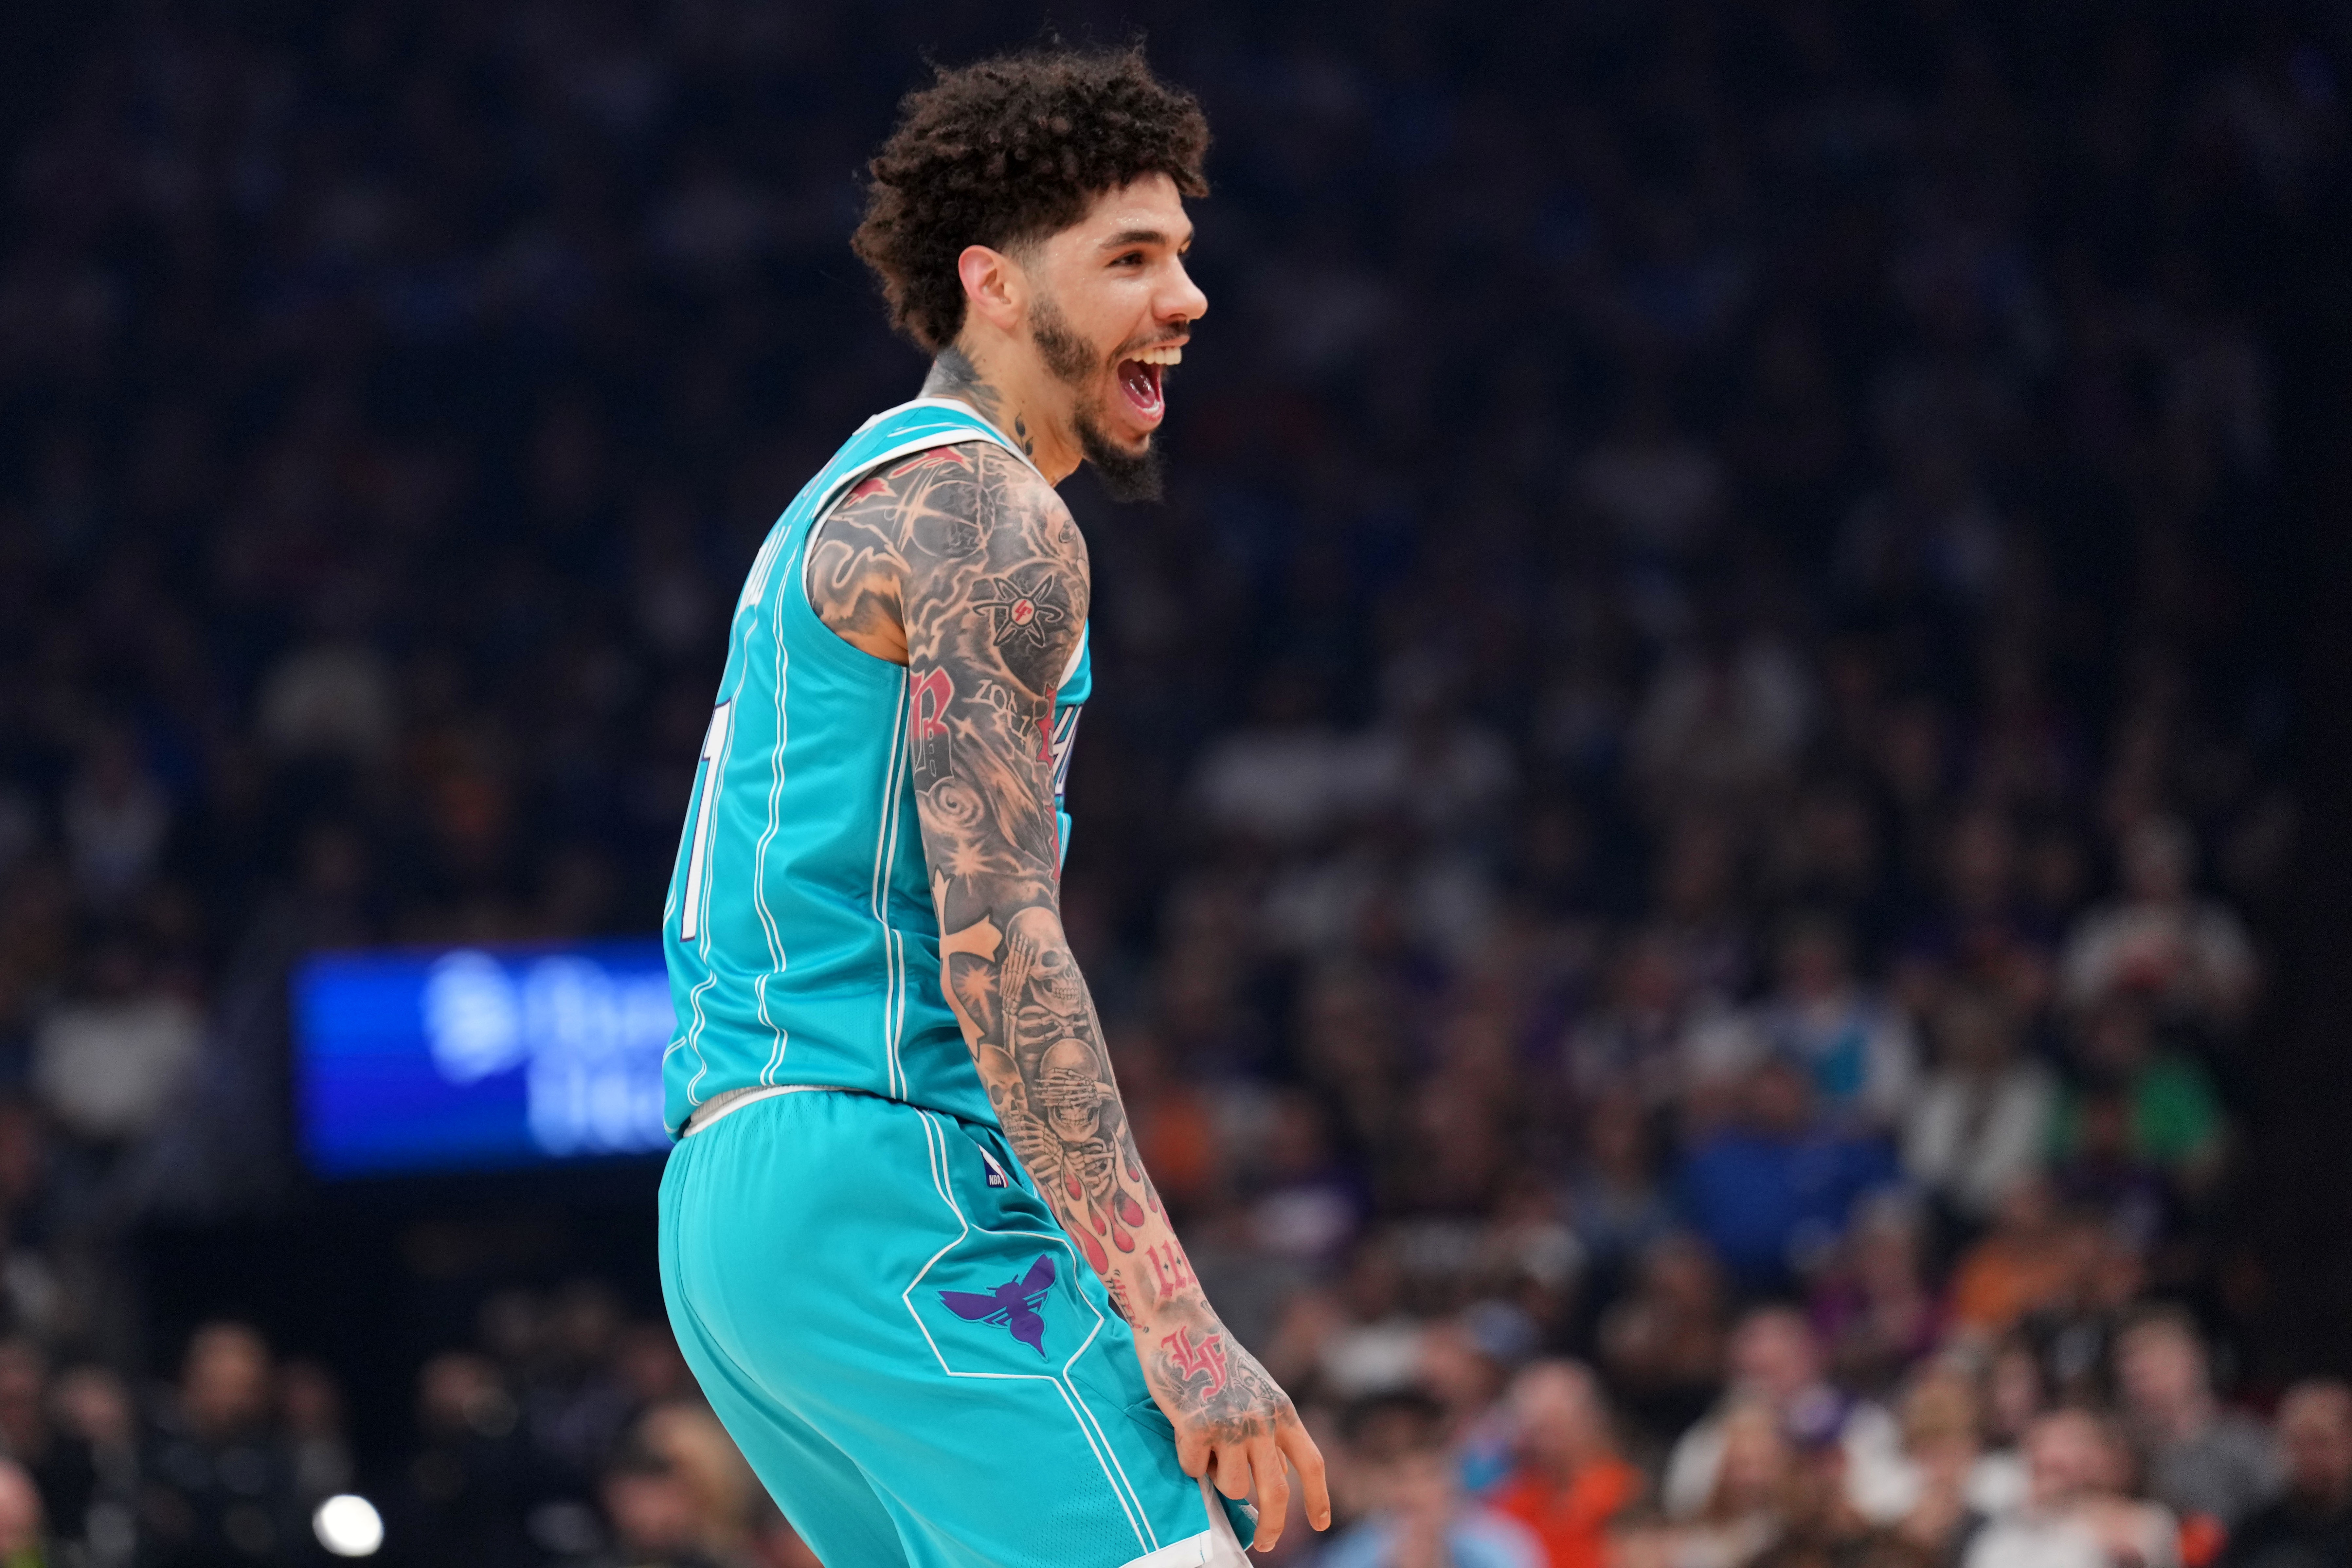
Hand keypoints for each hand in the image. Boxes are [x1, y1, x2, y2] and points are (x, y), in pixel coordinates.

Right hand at [1137, 1308, 1329, 1553]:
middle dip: (1272, 1526)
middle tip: (1264, 1544)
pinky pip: (1195, 1470)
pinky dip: (1189, 1460)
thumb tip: (1272, 1480)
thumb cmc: (1214, 1358)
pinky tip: (1184, 1429)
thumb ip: (1267, 1431)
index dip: (1319, 1498)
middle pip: (1276, 1491)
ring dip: (1218, 1478)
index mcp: (1282, 1409)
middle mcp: (1262, 1419)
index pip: (1312, 1463)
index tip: (1322, 1525)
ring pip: (1232, 1487)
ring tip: (1207, 1445)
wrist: (1180, 1321)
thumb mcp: (1256, 1391)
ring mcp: (1231, 1424)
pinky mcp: (1197, 1427)